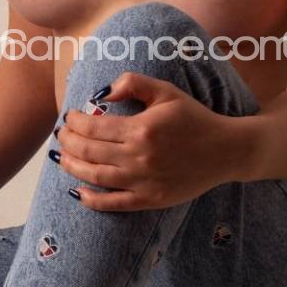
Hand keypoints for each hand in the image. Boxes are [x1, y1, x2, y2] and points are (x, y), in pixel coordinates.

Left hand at [56, 73, 249, 211]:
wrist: (225, 150)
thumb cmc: (194, 118)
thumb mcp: (166, 92)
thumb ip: (133, 83)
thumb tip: (102, 93)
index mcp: (141, 128)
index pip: (93, 126)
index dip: (74, 122)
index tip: (69, 117)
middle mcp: (139, 157)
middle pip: (89, 151)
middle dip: (68, 142)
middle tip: (60, 136)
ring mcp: (143, 181)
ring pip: (95, 176)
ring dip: (72, 167)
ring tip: (61, 158)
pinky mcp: (150, 200)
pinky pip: (113, 203)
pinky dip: (91, 200)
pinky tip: (77, 192)